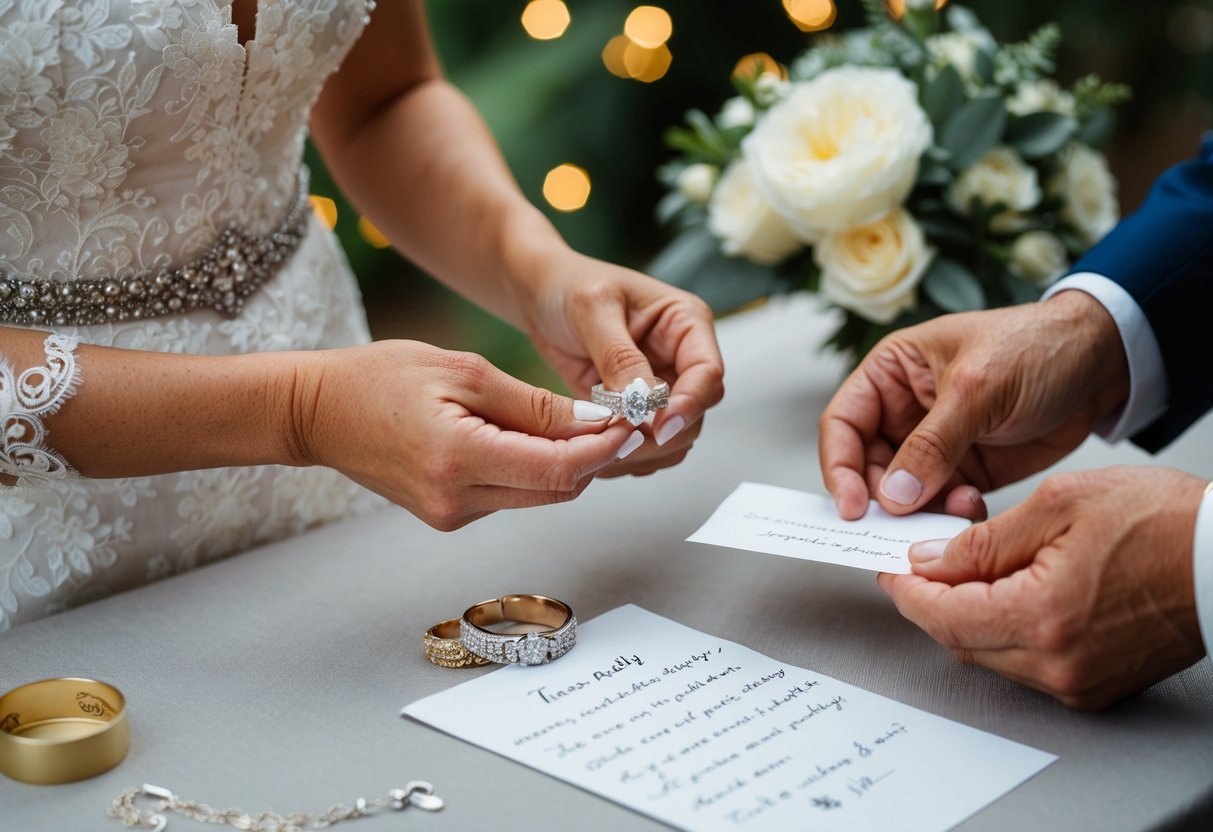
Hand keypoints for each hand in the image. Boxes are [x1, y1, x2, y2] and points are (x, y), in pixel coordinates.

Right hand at [288, 340, 636, 529]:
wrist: (318, 413)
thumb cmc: (380, 377)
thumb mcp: (462, 370)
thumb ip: (531, 403)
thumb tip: (592, 421)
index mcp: (460, 460)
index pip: (558, 469)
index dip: (603, 449)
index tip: (630, 423)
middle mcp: (457, 502)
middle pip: (556, 490)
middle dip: (591, 457)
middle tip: (612, 417)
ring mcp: (451, 516)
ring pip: (535, 494)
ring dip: (561, 462)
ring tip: (567, 417)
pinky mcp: (448, 516)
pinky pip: (509, 494)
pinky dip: (528, 467)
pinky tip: (523, 434)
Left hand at [520, 251, 723, 476]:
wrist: (540, 296)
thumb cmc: (569, 286)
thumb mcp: (594, 310)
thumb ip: (620, 358)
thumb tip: (644, 404)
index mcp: (685, 323)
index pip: (708, 373)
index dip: (689, 404)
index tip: (659, 428)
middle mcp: (680, 358)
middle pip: (695, 412)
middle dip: (660, 434)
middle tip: (619, 442)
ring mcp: (660, 387)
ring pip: (674, 436)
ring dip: (644, 450)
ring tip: (603, 449)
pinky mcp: (636, 410)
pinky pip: (646, 444)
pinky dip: (628, 455)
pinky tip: (598, 452)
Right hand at [819, 291, 1129, 520]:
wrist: (1106, 362)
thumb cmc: (1037, 347)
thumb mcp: (978, 388)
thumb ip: (932, 443)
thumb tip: (893, 496)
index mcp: (891, 373)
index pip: (842, 424)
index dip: (839, 466)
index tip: (852, 507)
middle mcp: (904, 410)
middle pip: (867, 466)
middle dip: (881, 498)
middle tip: (898, 526)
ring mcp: (934, 444)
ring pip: (901, 493)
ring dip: (916, 512)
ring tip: (947, 513)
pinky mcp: (965, 470)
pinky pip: (939, 504)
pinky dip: (946, 516)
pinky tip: (970, 508)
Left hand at [879, 466, 1206, 708]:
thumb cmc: (1163, 522)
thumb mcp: (1059, 504)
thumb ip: (983, 540)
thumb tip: (930, 561)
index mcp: (1043, 616)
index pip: (943, 615)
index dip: (907, 591)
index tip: (889, 569)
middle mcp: (1058, 663)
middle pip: (960, 641)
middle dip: (930, 603)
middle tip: (915, 567)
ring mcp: (1078, 681)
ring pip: (989, 654)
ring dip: (965, 616)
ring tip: (961, 572)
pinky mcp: (1095, 686)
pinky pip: (1024, 663)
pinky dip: (1002, 630)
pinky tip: (1004, 594)